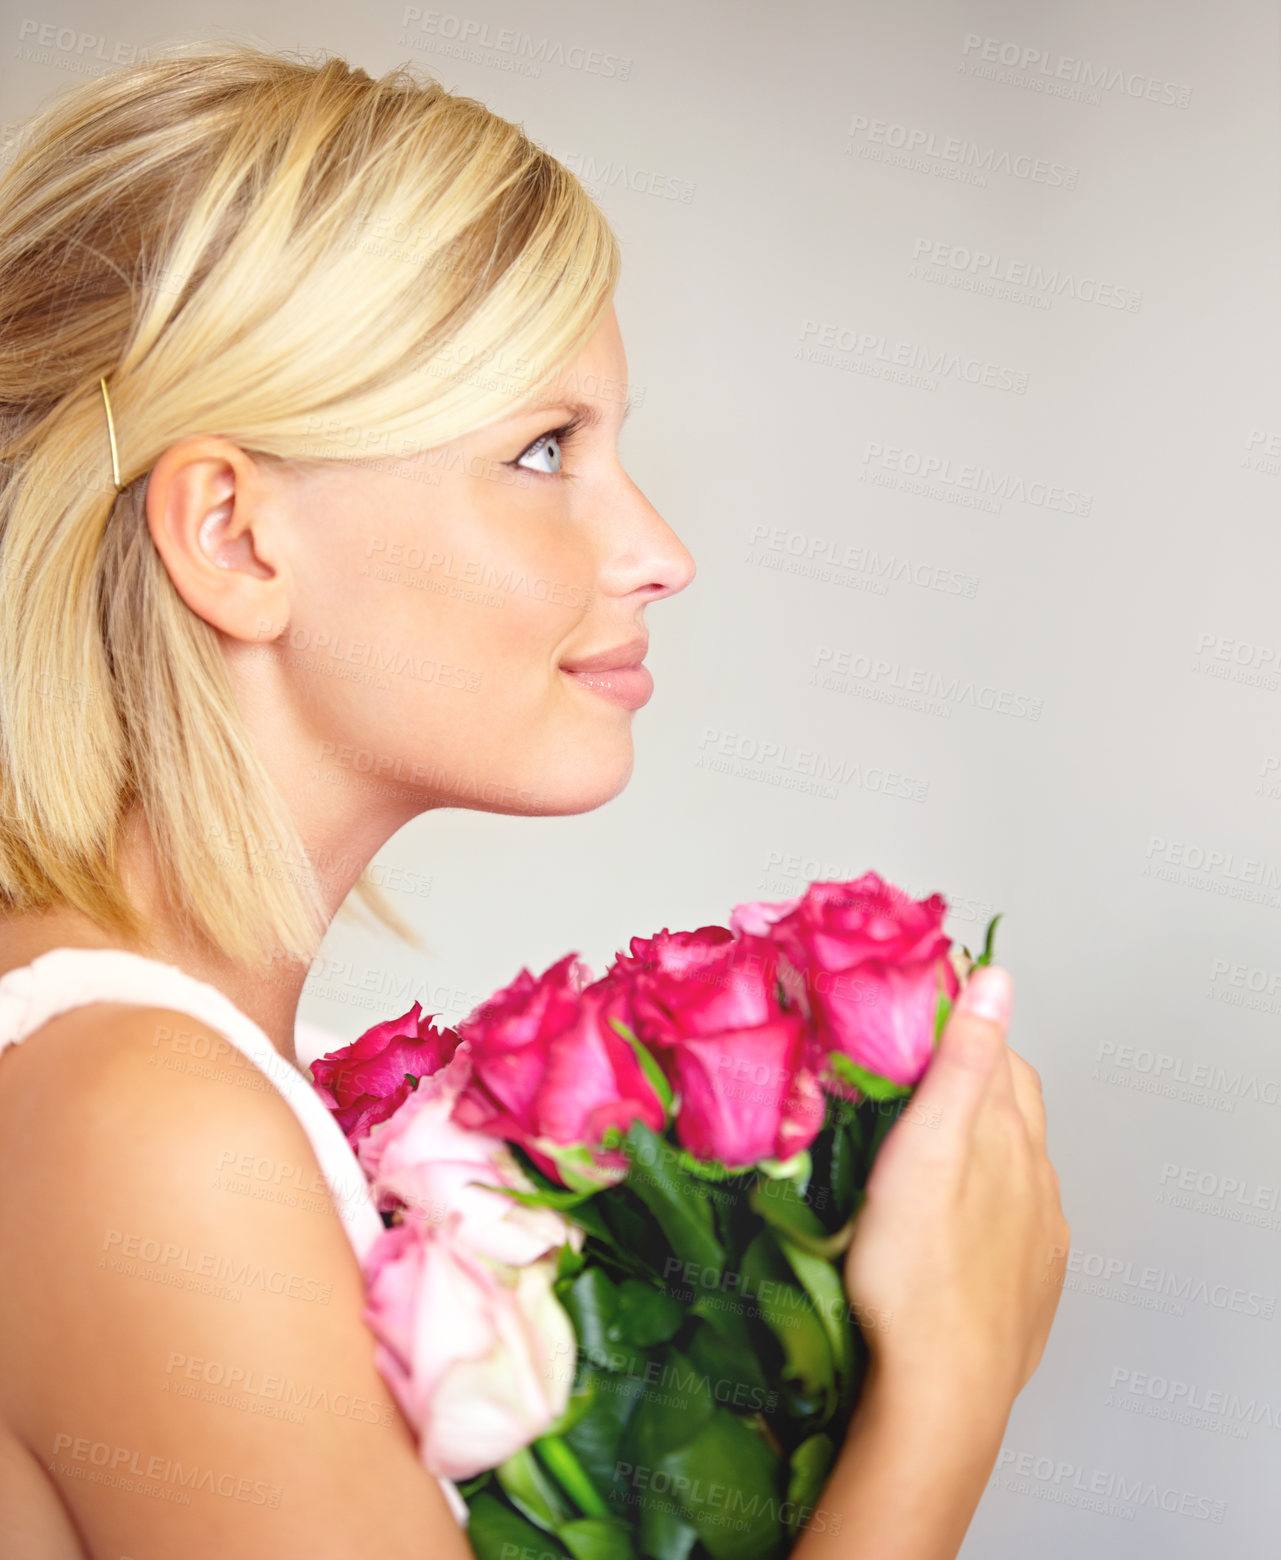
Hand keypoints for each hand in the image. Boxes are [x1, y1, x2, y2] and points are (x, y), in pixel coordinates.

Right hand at [842, 965, 1068, 1412]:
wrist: (943, 1389)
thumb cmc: (917, 1270)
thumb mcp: (926, 1146)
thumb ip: (962, 1061)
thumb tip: (996, 980)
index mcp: (1010, 1136)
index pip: (998, 1054)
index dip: (961, 1027)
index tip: (916, 1016)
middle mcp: (1037, 1179)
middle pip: (1012, 1105)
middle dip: (973, 1079)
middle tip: (912, 1074)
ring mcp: (1038, 1234)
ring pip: (1015, 1165)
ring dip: (980, 1143)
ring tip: (925, 1146)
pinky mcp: (1028, 1282)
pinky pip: (1016, 1220)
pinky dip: (988, 1200)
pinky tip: (953, 1217)